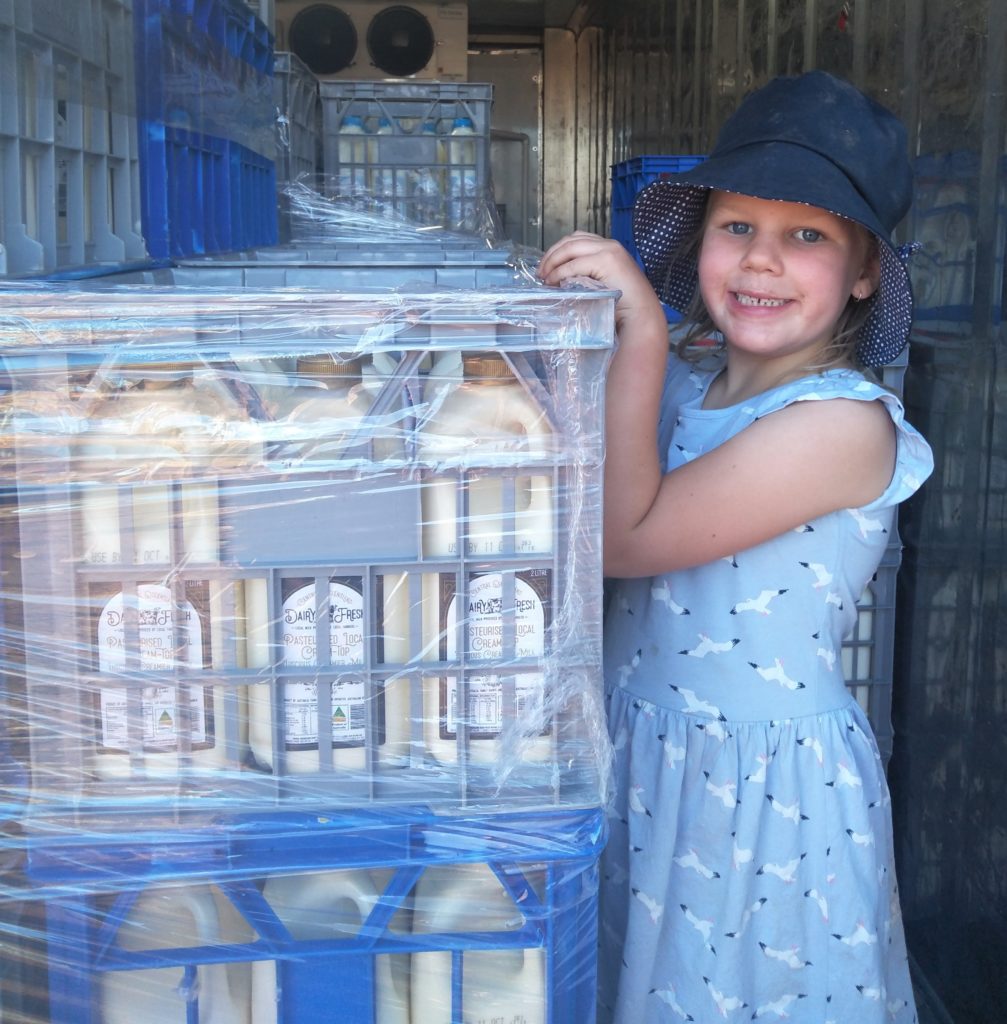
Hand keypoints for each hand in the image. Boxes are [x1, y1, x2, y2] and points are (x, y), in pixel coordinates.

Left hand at [538, 231, 665, 332]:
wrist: (642, 315)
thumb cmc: (623, 307)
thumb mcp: (602, 283)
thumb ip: (586, 274)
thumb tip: (559, 277)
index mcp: (610, 248)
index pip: (578, 240)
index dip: (558, 251)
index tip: (547, 267)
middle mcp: (609, 244)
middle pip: (571, 240)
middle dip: (552, 255)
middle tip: (540, 272)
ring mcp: (608, 250)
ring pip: (570, 247)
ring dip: (553, 261)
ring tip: (544, 277)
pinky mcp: (606, 260)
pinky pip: (574, 264)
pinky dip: (559, 272)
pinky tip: (553, 282)